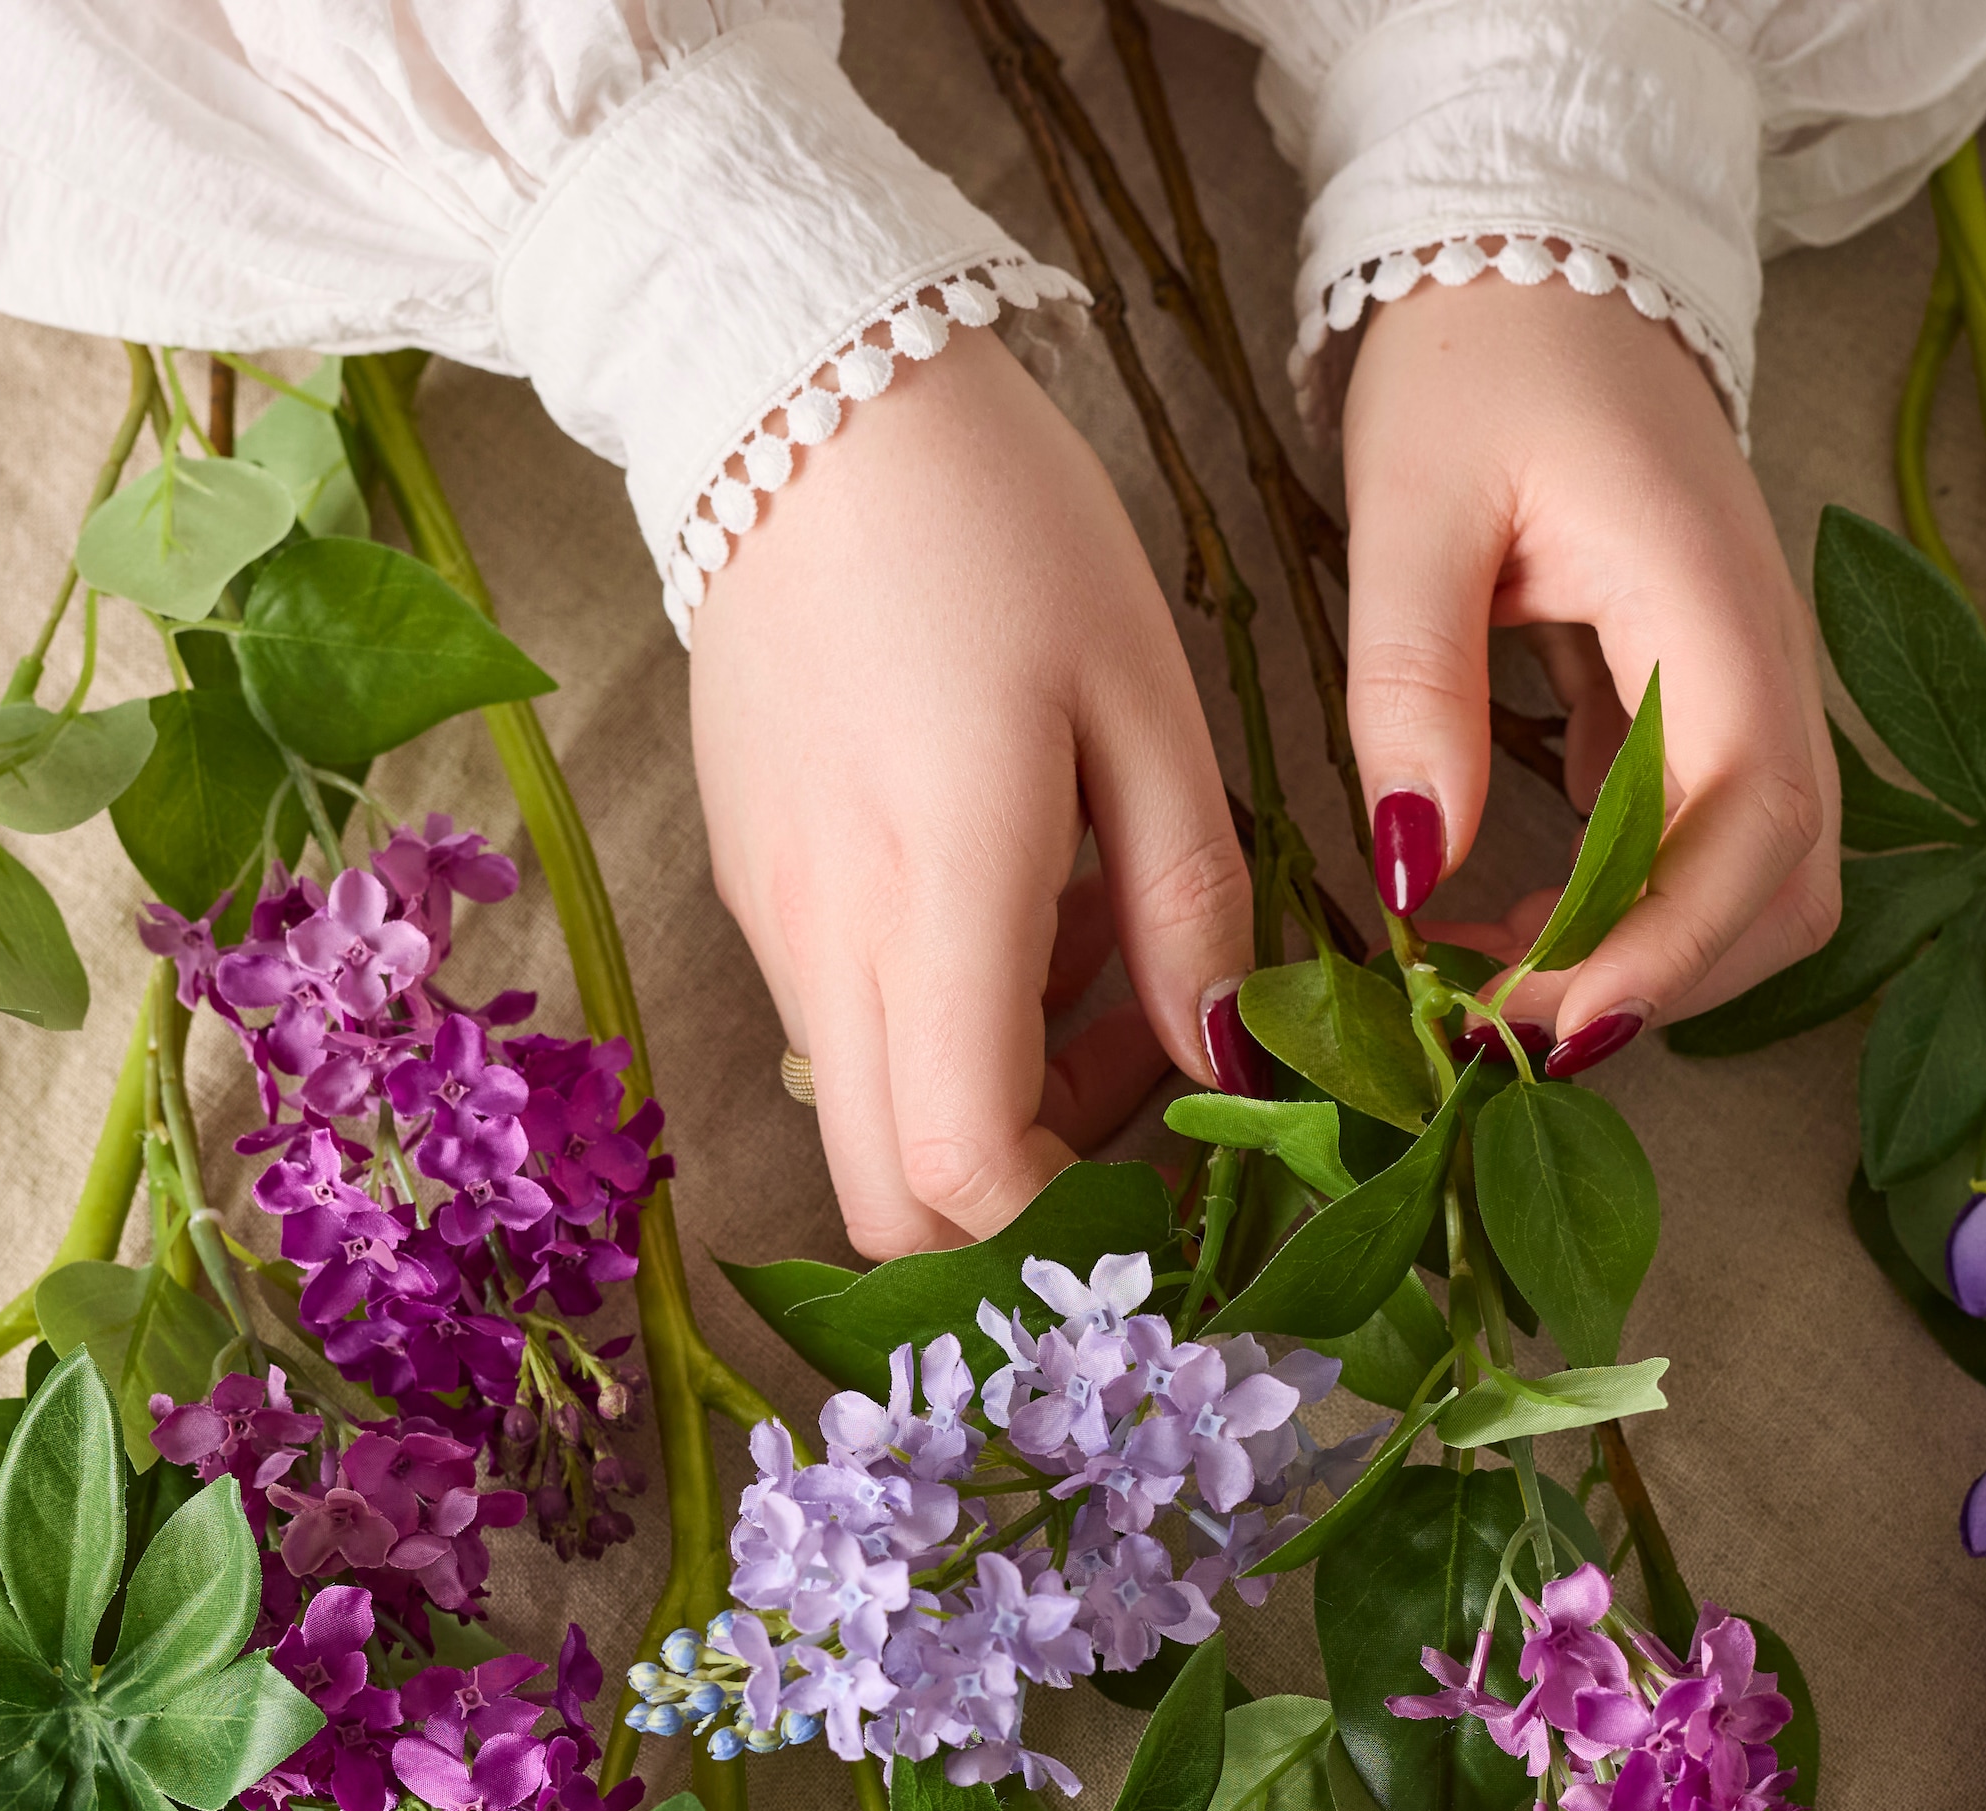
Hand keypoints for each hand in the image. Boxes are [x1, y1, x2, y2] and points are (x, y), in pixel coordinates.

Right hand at [688, 332, 1246, 1257]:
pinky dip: (950, 1031)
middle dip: (1018, 1227)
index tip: (1174, 1203)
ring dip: (995, 1118)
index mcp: (936, 898)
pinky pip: (850, 1023)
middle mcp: (829, 941)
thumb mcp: (1145, 703)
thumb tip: (1229, 1062)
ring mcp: (775, 918)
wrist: (804, 396)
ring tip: (1115, 987)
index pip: (963, 1174)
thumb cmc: (1002, 528)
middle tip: (1144, 1135)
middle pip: (886, 1205)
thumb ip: (1189, 903)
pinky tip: (1035, 912)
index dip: (1067, 1238)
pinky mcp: (756, 880)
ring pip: (870, 1119)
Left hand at [1335, 272, 1838, 1067]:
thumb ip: (1411, 688)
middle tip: (1496, 1029)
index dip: (1663, 951)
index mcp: (1711, 605)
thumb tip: (1415, 870)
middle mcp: (1767, 658)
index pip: (1748, 824)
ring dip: (1648, 957)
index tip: (1546, 1026)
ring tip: (1496, 977)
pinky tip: (1504, 906)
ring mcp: (1752, 681)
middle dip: (1658, 983)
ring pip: (1763, 883)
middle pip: (1786, 889)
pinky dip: (1630, 908)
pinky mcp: (1711, 696)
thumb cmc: (1479, 362)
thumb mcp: (1409, 511)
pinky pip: (1710, 841)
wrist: (1538, 254)